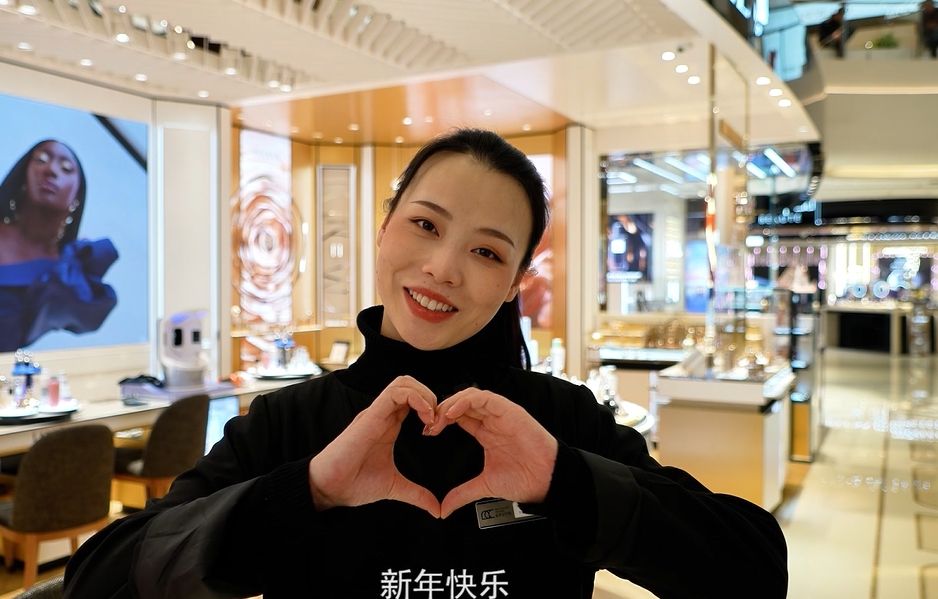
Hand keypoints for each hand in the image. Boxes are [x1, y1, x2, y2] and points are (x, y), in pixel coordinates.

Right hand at [308, 375, 440, 517]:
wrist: (330, 489)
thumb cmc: (355, 483)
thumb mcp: (394, 487)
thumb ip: (416, 494)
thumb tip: (436, 510)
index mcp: (389, 425)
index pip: (413, 399)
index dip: (431, 408)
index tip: (438, 430)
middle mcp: (383, 414)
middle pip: (410, 384)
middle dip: (431, 396)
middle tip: (438, 421)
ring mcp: (376, 413)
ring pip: (404, 382)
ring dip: (425, 395)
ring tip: (432, 418)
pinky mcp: (371, 416)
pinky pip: (395, 393)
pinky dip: (416, 398)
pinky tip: (425, 418)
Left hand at [428, 388, 557, 518]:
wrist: (546, 481)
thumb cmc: (524, 479)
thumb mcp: (485, 486)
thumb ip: (463, 494)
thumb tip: (444, 509)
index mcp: (486, 432)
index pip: (459, 417)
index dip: (441, 420)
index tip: (428, 432)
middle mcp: (492, 420)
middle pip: (462, 404)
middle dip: (442, 410)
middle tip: (429, 424)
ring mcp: (501, 414)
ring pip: (471, 396)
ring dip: (451, 403)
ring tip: (439, 417)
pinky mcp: (510, 411)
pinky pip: (485, 397)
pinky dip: (466, 401)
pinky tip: (453, 412)